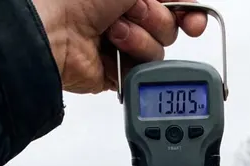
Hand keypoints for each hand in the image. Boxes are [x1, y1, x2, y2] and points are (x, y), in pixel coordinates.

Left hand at [32, 0, 207, 93]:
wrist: (55, 31)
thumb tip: (184, 2)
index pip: (174, 4)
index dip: (189, 11)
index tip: (194, 21)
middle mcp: (127, 16)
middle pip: (169, 28)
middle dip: (155, 20)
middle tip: (130, 13)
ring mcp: (123, 45)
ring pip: (158, 52)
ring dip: (139, 40)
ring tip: (112, 33)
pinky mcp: (118, 73)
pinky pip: (143, 74)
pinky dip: (131, 62)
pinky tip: (112, 52)